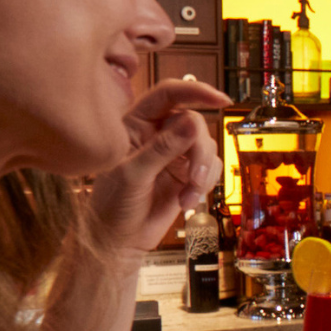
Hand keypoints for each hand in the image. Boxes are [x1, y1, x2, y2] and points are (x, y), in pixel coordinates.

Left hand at [87, 78, 228, 256]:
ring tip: (188, 196)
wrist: (120, 239)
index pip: (168, 94)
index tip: (219, 99)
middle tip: (194, 177)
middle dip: (199, 152)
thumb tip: (192, 123)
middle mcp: (157, 133)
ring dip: (203, 172)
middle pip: (194, 123)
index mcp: (136, 123)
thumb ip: (162, 148)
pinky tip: (187, 201)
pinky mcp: (187, 173)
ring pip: (206, 146)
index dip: (195, 91)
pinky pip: (210, 167)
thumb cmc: (112, 205)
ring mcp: (174, 153)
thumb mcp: (132, 174)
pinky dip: (205, 185)